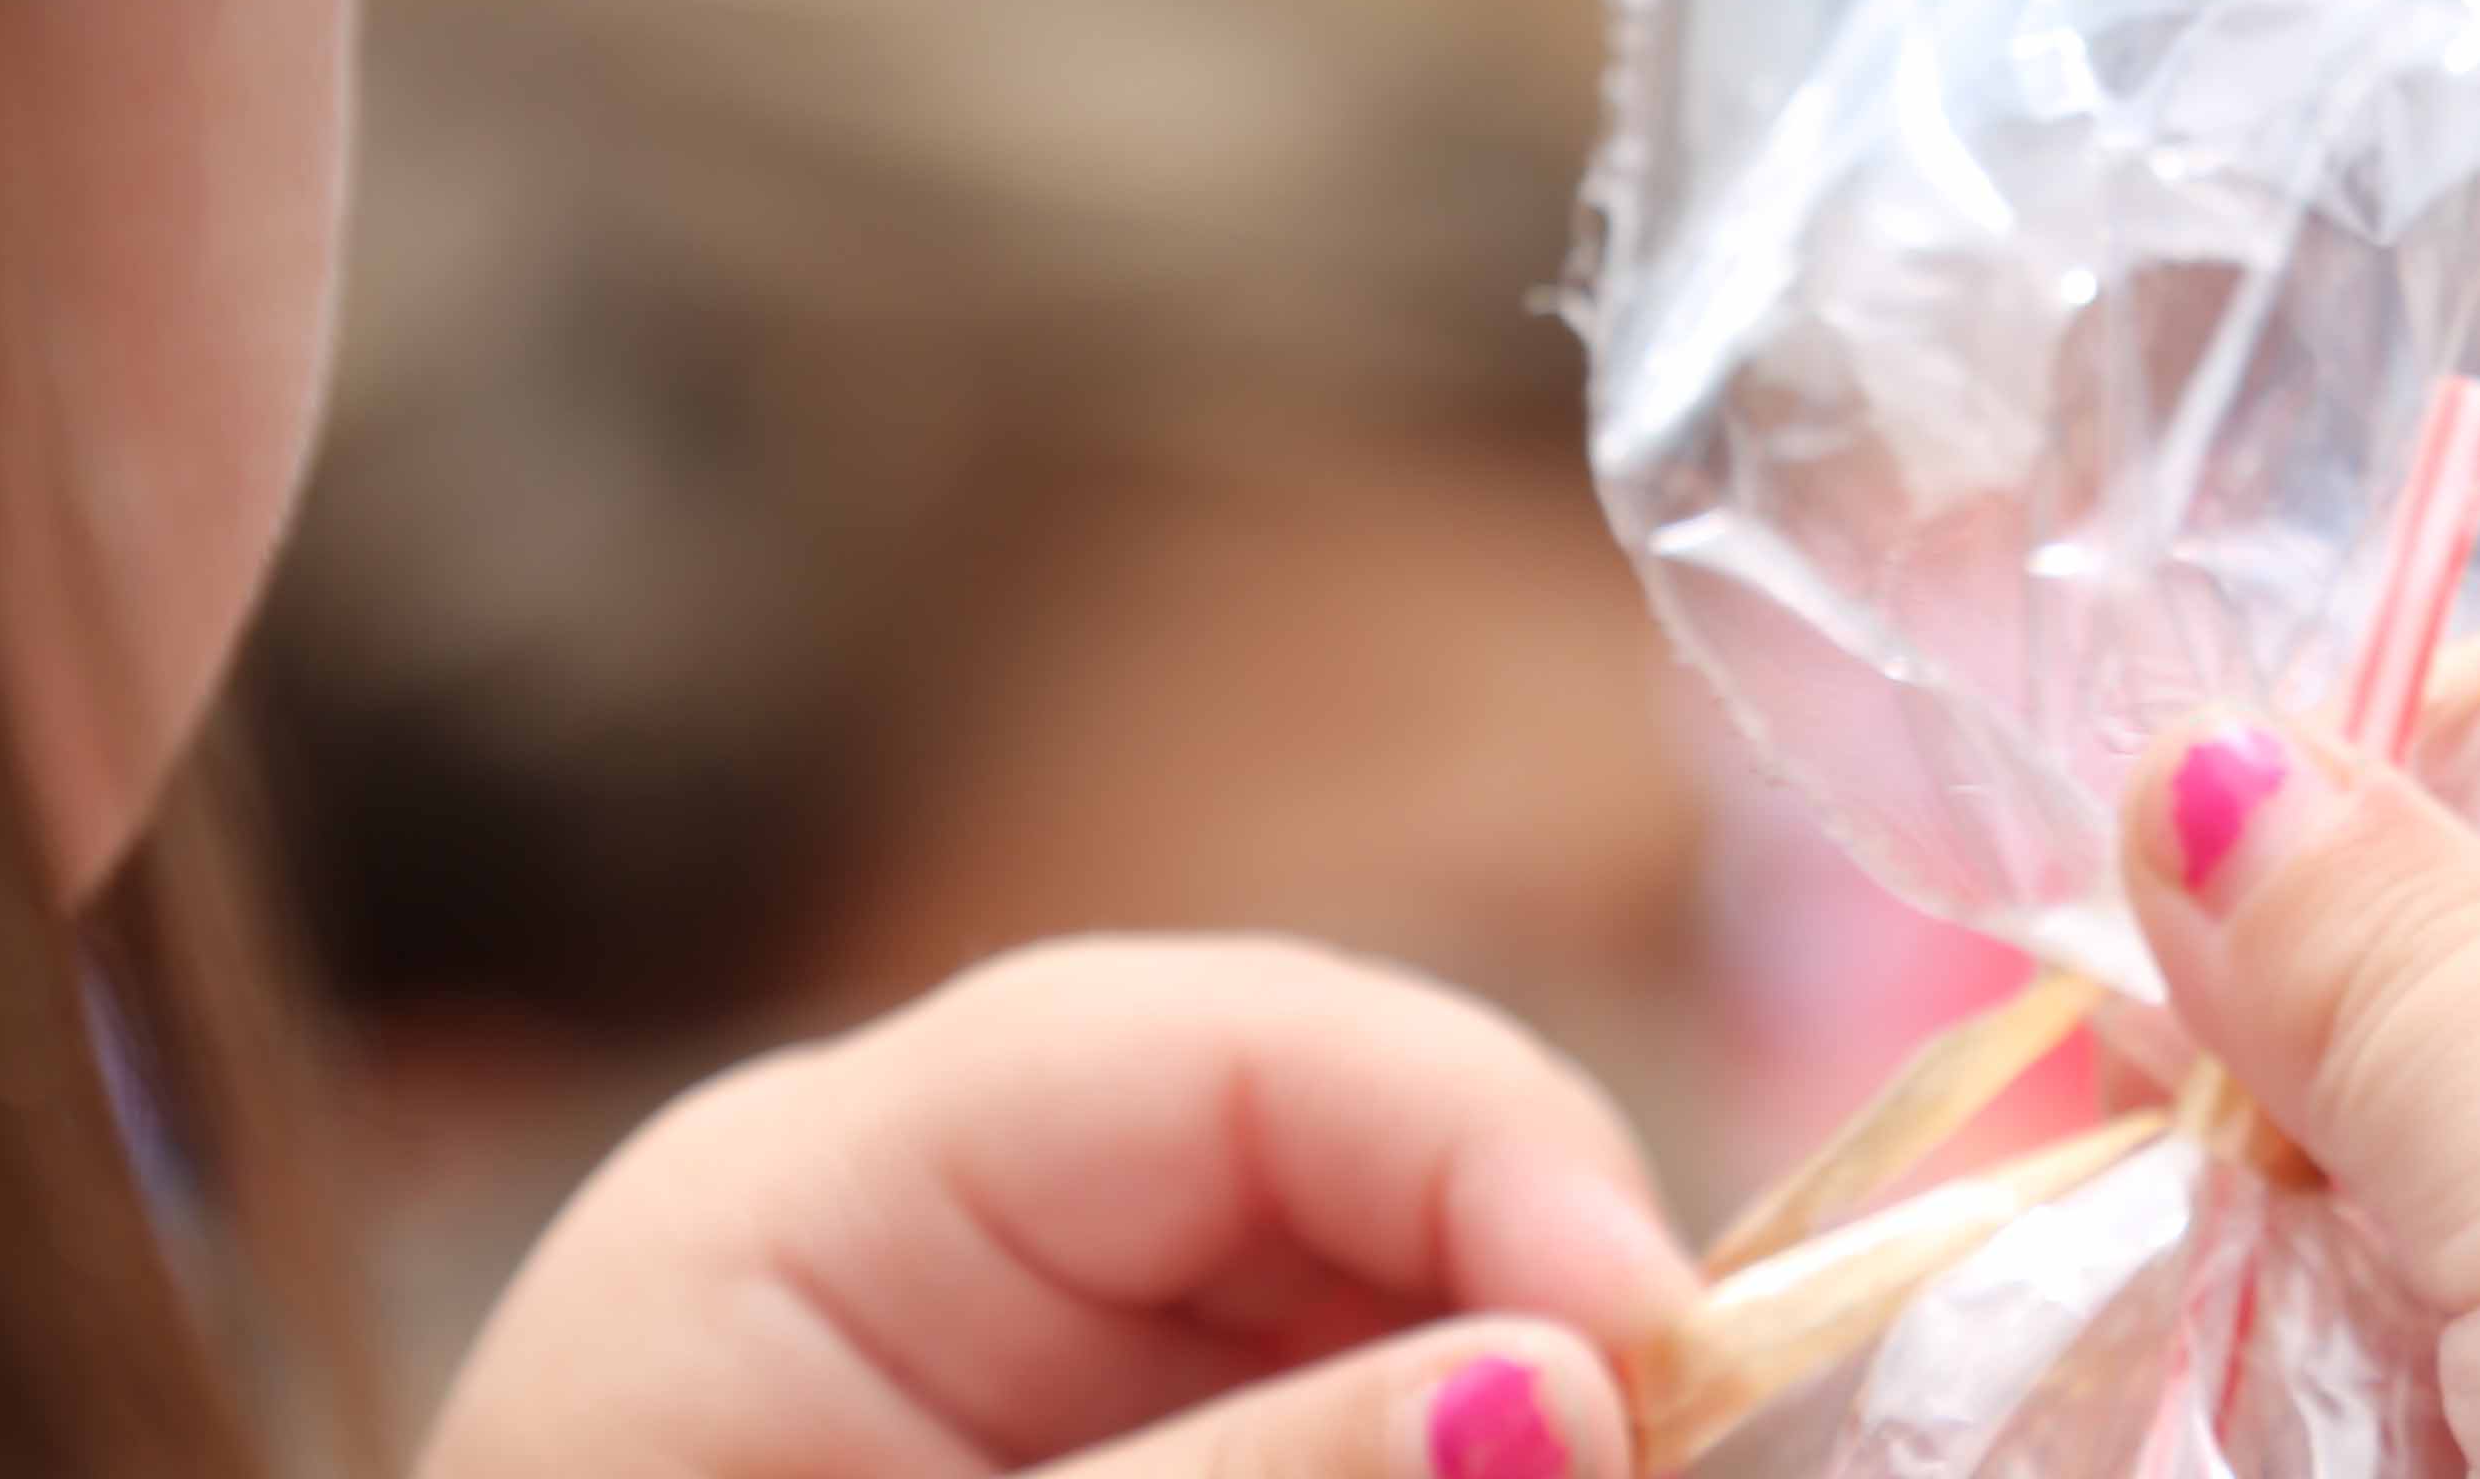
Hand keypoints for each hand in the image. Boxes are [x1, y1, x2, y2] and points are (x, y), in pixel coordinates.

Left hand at [424, 937, 1695, 1478]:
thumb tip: (1564, 1392)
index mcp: (805, 1197)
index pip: (1218, 1045)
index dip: (1482, 1142)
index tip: (1654, 1340)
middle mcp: (922, 1226)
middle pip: (1323, 1156)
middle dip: (1526, 1299)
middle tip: (1673, 1452)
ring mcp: (1004, 1359)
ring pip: (1359, 1300)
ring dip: (1491, 1409)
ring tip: (1593, 1472)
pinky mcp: (1082, 1458)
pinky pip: (1305, 1411)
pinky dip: (1410, 1450)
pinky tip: (1488, 1472)